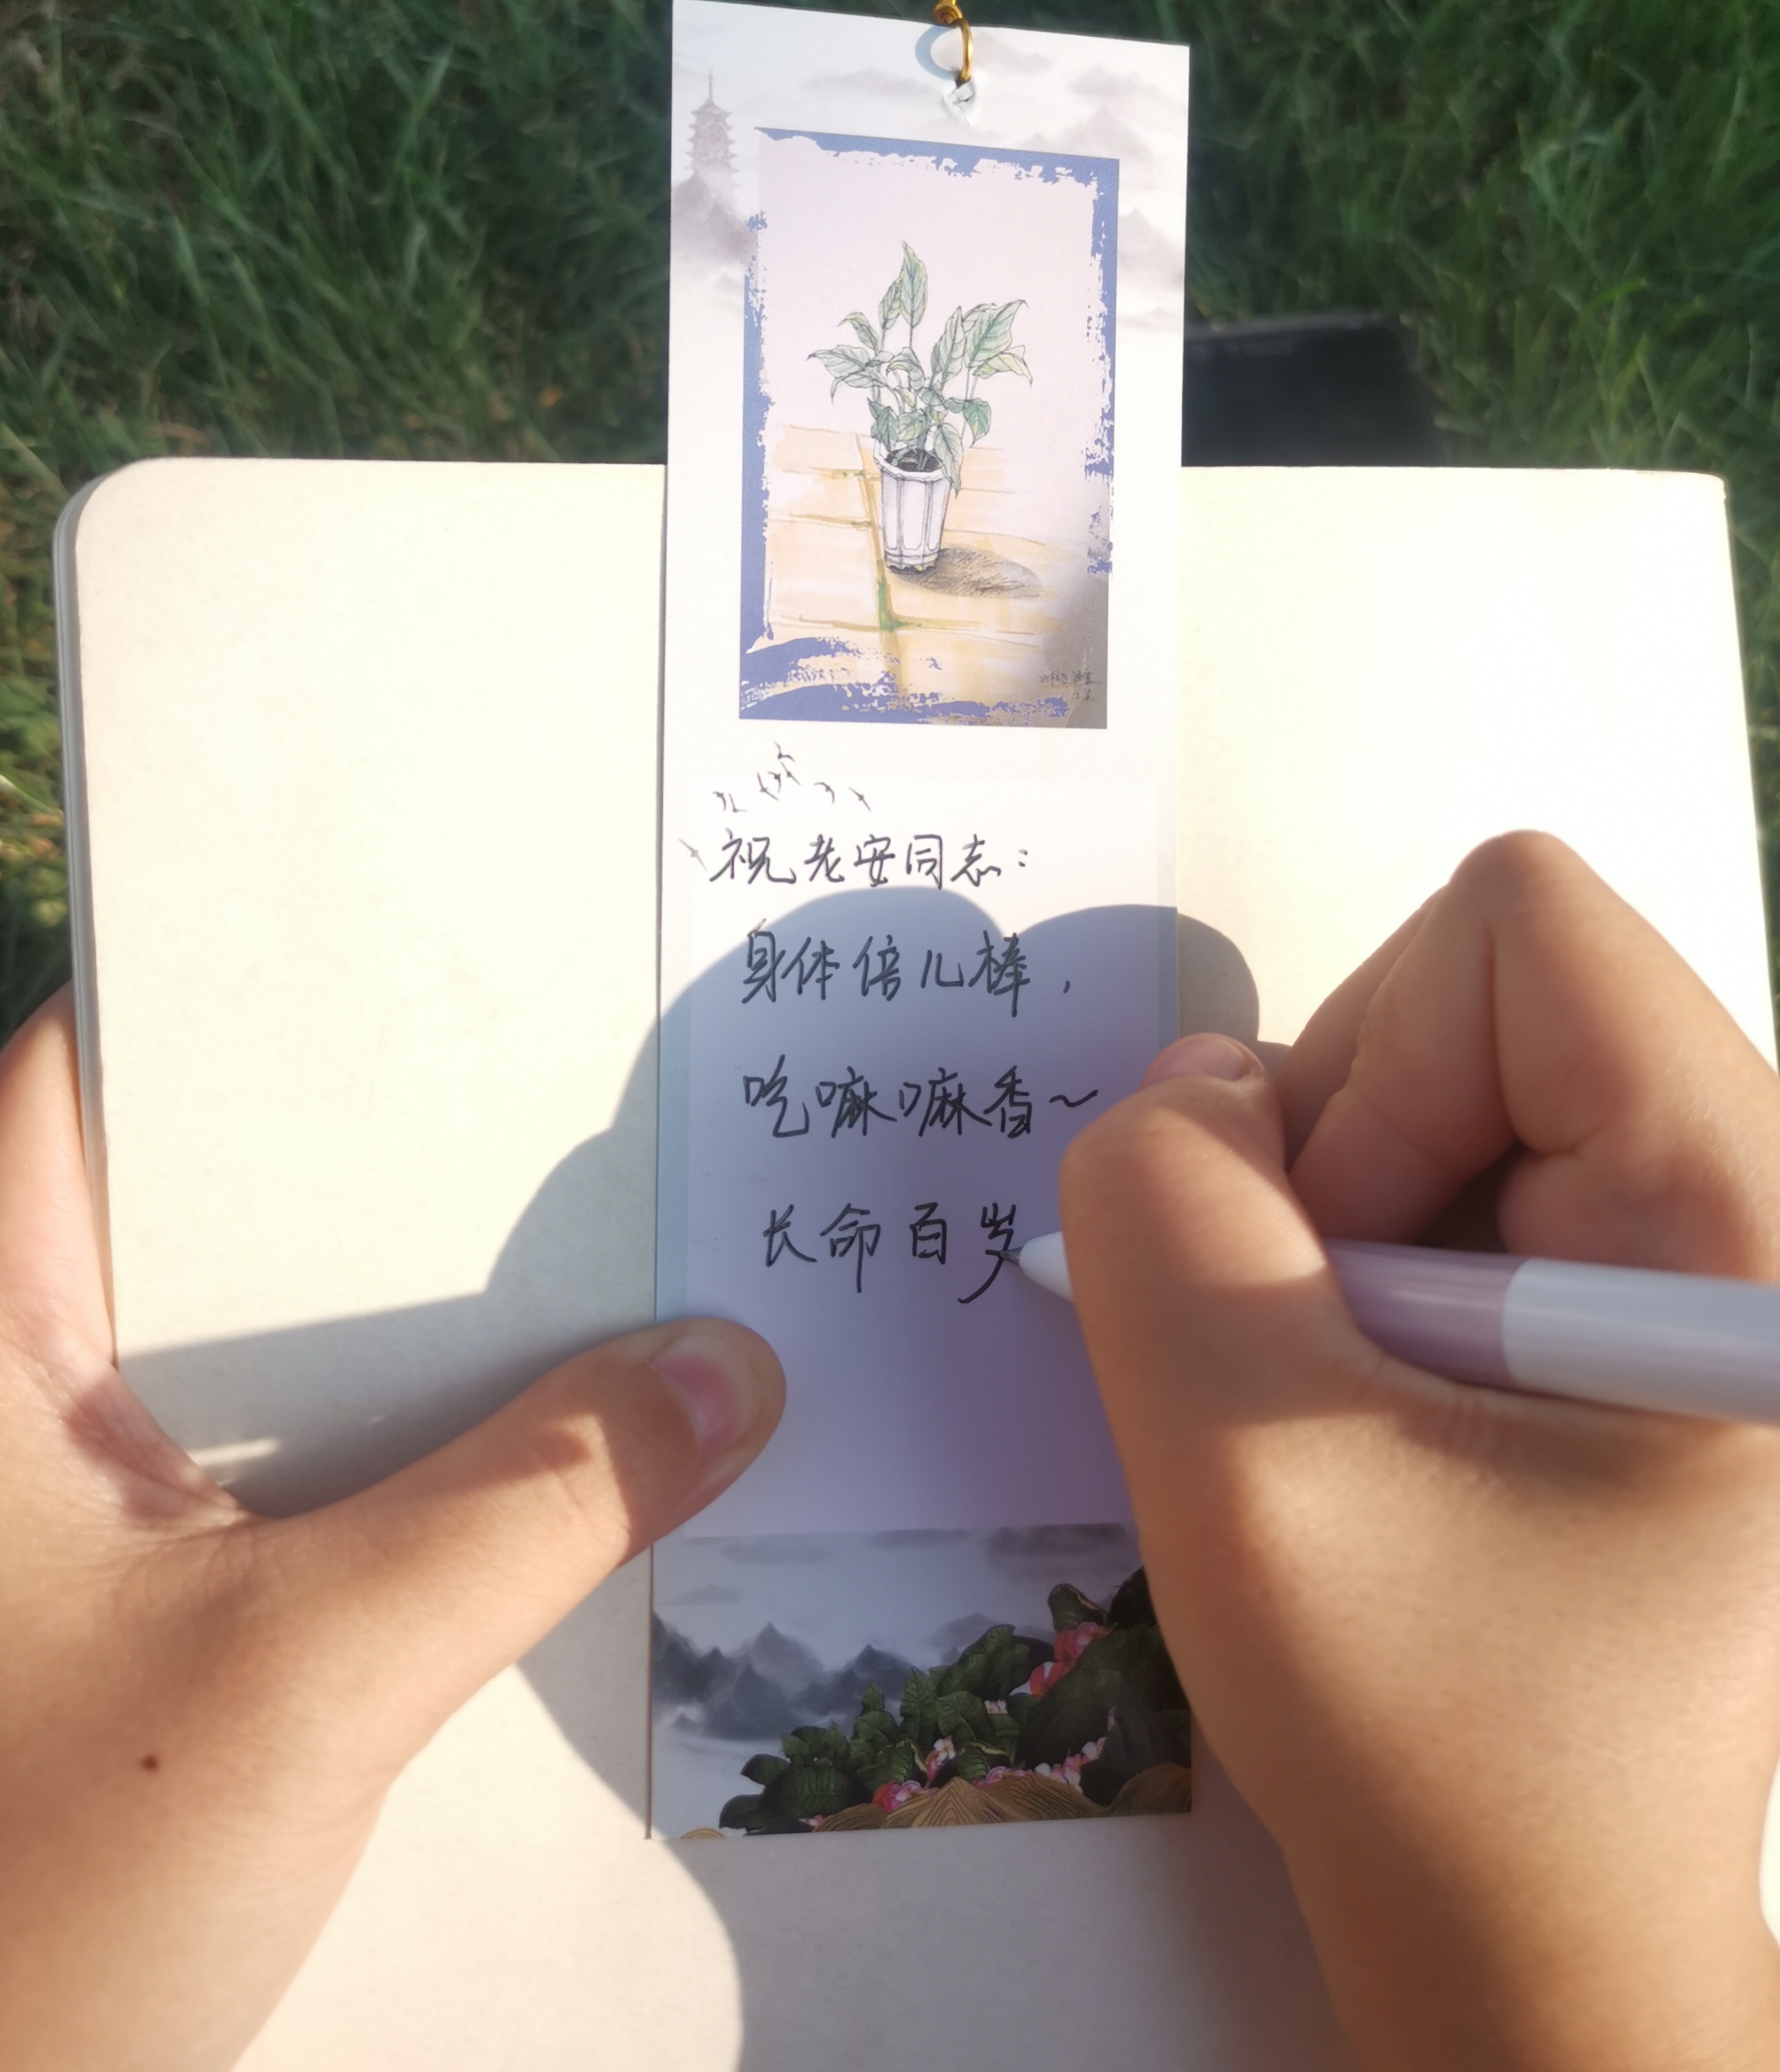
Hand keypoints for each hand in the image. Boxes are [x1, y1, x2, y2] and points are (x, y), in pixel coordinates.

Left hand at [0, 993, 782, 2071]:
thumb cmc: (34, 1907)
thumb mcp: (305, 1678)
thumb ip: (531, 1508)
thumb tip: (735, 1371)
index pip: (99, 1066)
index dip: (257, 984)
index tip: (442, 938)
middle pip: (216, 1198)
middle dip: (403, 1162)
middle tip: (593, 1089)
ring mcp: (58, 1501)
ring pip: (266, 1344)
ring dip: (424, 1323)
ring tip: (614, 1248)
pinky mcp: (123, 1598)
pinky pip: (284, 1464)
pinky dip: (406, 1441)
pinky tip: (549, 1442)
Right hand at [1062, 833, 1779, 2071]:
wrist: (1543, 1957)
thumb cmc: (1442, 1754)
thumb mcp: (1249, 1467)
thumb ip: (1165, 1218)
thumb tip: (1191, 1089)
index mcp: (1752, 1226)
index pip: (1522, 928)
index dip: (1369, 1068)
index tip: (1332, 1284)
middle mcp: (1759, 1214)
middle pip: (1478, 1003)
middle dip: (1342, 1167)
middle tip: (1332, 1376)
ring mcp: (1708, 1267)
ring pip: (1451, 1095)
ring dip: (1342, 1240)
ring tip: (1359, 1421)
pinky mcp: (1647, 1315)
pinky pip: (1465, 1184)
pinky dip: (1370, 1283)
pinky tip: (1382, 1426)